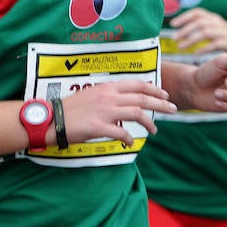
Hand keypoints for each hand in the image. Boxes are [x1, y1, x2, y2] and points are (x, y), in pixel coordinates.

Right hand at [61, 80, 176, 146]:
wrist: (54, 118)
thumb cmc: (72, 108)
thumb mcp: (92, 94)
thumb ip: (110, 95)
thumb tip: (126, 101)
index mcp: (108, 87)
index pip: (137, 84)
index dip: (154, 89)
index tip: (165, 94)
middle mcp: (109, 97)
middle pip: (142, 98)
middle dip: (161, 103)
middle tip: (173, 109)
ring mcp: (104, 111)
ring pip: (136, 113)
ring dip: (149, 123)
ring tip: (154, 130)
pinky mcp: (99, 127)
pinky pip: (121, 132)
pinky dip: (129, 137)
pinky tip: (131, 141)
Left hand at [169, 8, 226, 53]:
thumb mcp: (214, 30)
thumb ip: (200, 28)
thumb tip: (180, 32)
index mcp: (214, 18)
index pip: (197, 13)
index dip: (184, 17)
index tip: (172, 24)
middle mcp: (219, 23)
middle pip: (200, 22)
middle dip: (186, 29)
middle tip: (175, 38)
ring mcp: (226, 32)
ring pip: (206, 32)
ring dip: (192, 39)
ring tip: (180, 47)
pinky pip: (216, 44)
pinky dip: (205, 48)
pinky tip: (196, 54)